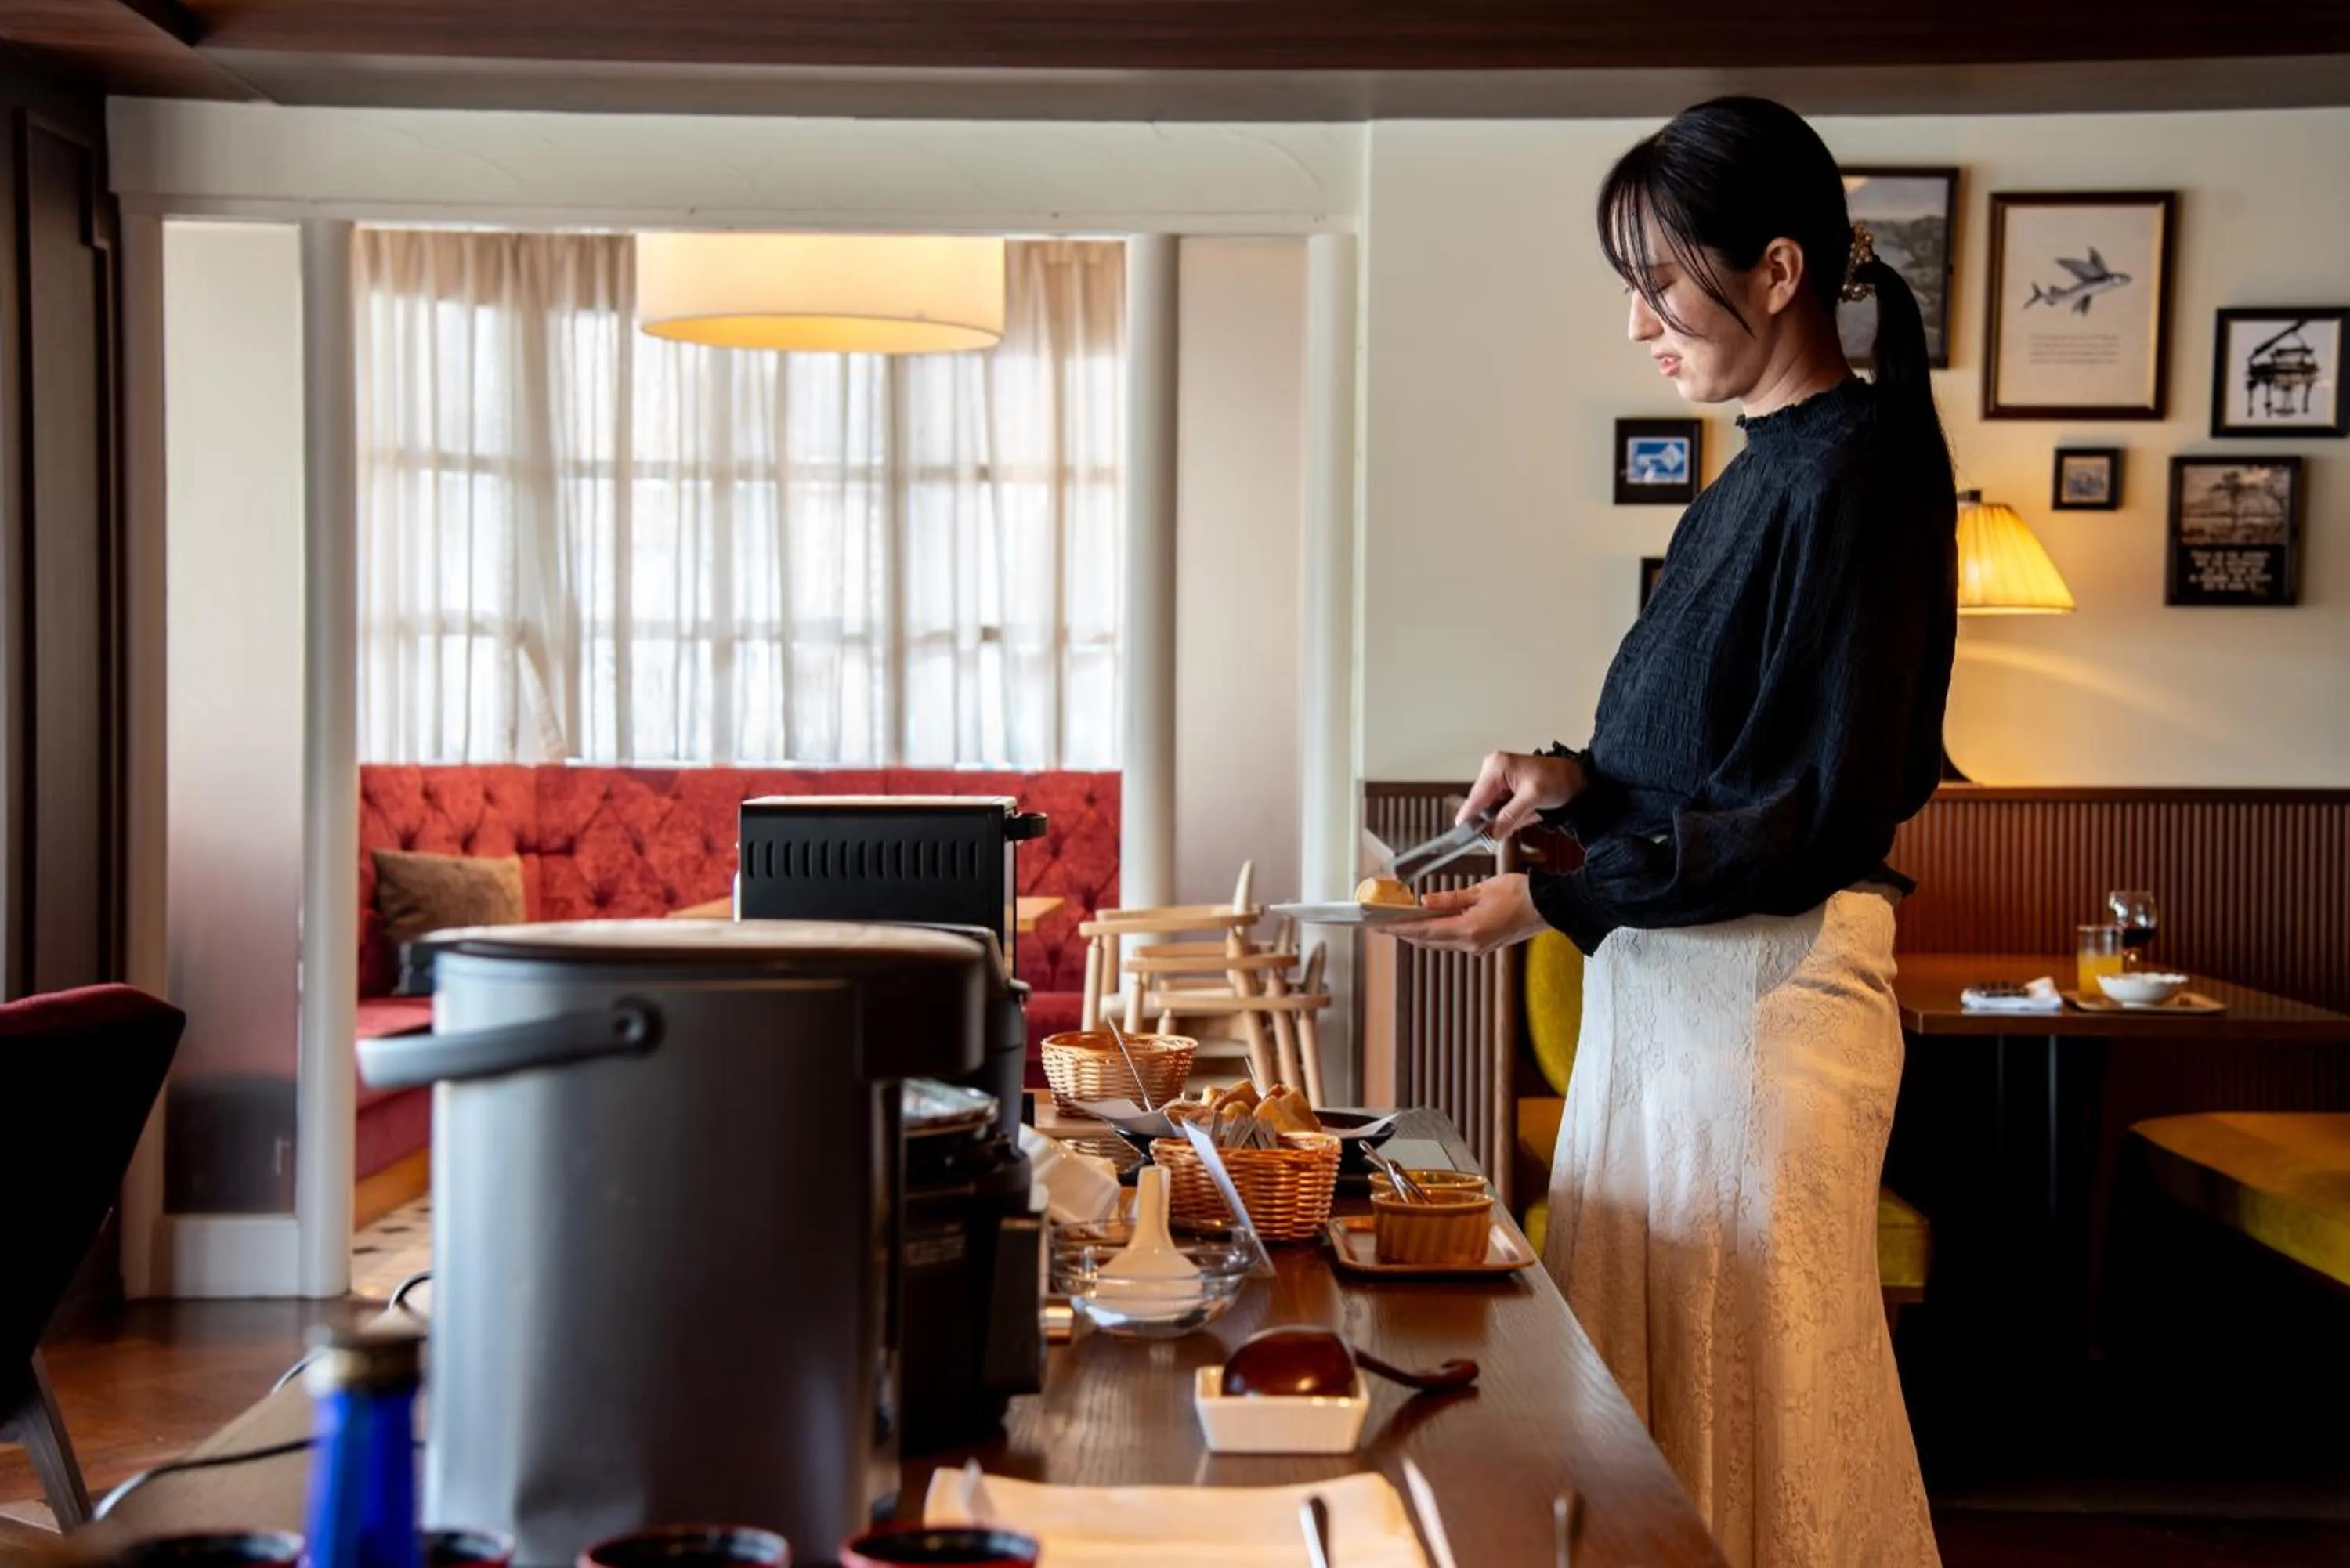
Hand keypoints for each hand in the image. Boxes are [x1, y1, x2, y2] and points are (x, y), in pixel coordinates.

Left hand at [1385, 874, 1549, 956]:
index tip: (1379, 925)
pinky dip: (1437, 933)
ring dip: (1419, 933)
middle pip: (1428, 939)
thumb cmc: (1521, 894)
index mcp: (1469, 930)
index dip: (1399, 927)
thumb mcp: (1481, 890)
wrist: (1549, 907)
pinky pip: (1453, 941)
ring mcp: (1479, 947)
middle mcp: (1472, 944)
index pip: (1424, 930)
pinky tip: (1429, 924)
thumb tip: (1425, 900)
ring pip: (1440, 942)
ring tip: (1400, 923)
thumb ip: (1450, 898)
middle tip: (1382, 923)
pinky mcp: (1485, 944)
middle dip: (1403, 932)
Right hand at [1460, 750, 1584, 838]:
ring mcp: (1496, 778)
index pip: (1474, 799)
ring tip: (1529, 810)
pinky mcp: (1503, 787)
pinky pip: (1499, 809)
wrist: (1574, 777)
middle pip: (1481, 807)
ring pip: (1491, 811)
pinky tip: (1527, 809)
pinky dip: (1512, 815)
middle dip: (1499, 819)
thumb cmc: (1557, 778)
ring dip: (1508, 818)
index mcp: (1496, 767)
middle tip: (1521, 817)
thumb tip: (1491, 833)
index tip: (1466, 838)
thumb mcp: (1532, 799)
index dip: (1470, 820)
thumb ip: (1508, 817)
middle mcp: (1492, 770)